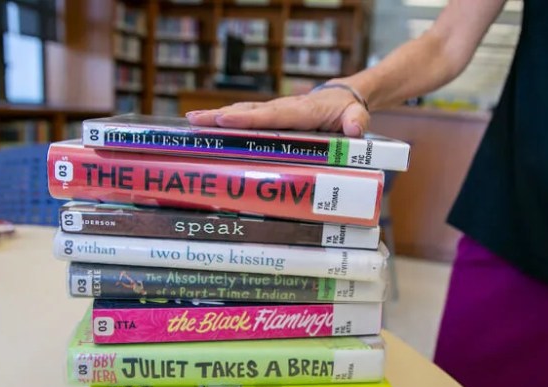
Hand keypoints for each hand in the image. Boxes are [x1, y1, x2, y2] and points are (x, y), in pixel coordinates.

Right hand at [185, 83, 369, 137]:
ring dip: (216, 117)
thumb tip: (355, 129)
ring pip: (243, 113)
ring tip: (191, 121)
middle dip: (221, 117)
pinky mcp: (270, 116)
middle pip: (249, 113)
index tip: (225, 120)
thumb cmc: (348, 109)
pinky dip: (225, 120)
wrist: (343, 96)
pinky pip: (246, 118)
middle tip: (194, 120)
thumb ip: (357, 121)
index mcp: (302, 111)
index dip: (249, 119)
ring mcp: (274, 111)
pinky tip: (204, 125)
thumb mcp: (357, 115)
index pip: (273, 116)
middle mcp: (284, 108)